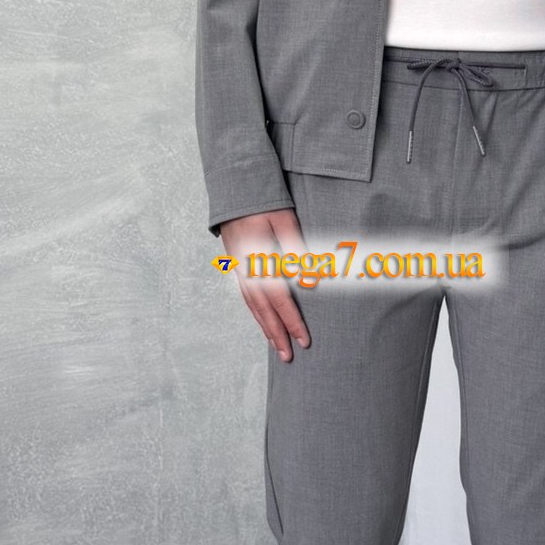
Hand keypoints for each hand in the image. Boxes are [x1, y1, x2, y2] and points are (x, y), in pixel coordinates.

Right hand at [220, 208, 311, 361]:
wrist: (234, 187)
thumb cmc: (264, 200)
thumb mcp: (284, 220)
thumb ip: (296, 250)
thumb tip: (310, 282)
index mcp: (259, 260)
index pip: (279, 298)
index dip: (292, 321)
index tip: (305, 341)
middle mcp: (246, 269)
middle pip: (263, 309)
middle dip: (277, 334)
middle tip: (288, 357)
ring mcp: (239, 268)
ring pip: (253, 305)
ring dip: (265, 328)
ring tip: (276, 347)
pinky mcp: (238, 265)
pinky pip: (247, 296)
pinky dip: (256, 313)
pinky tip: (263, 321)